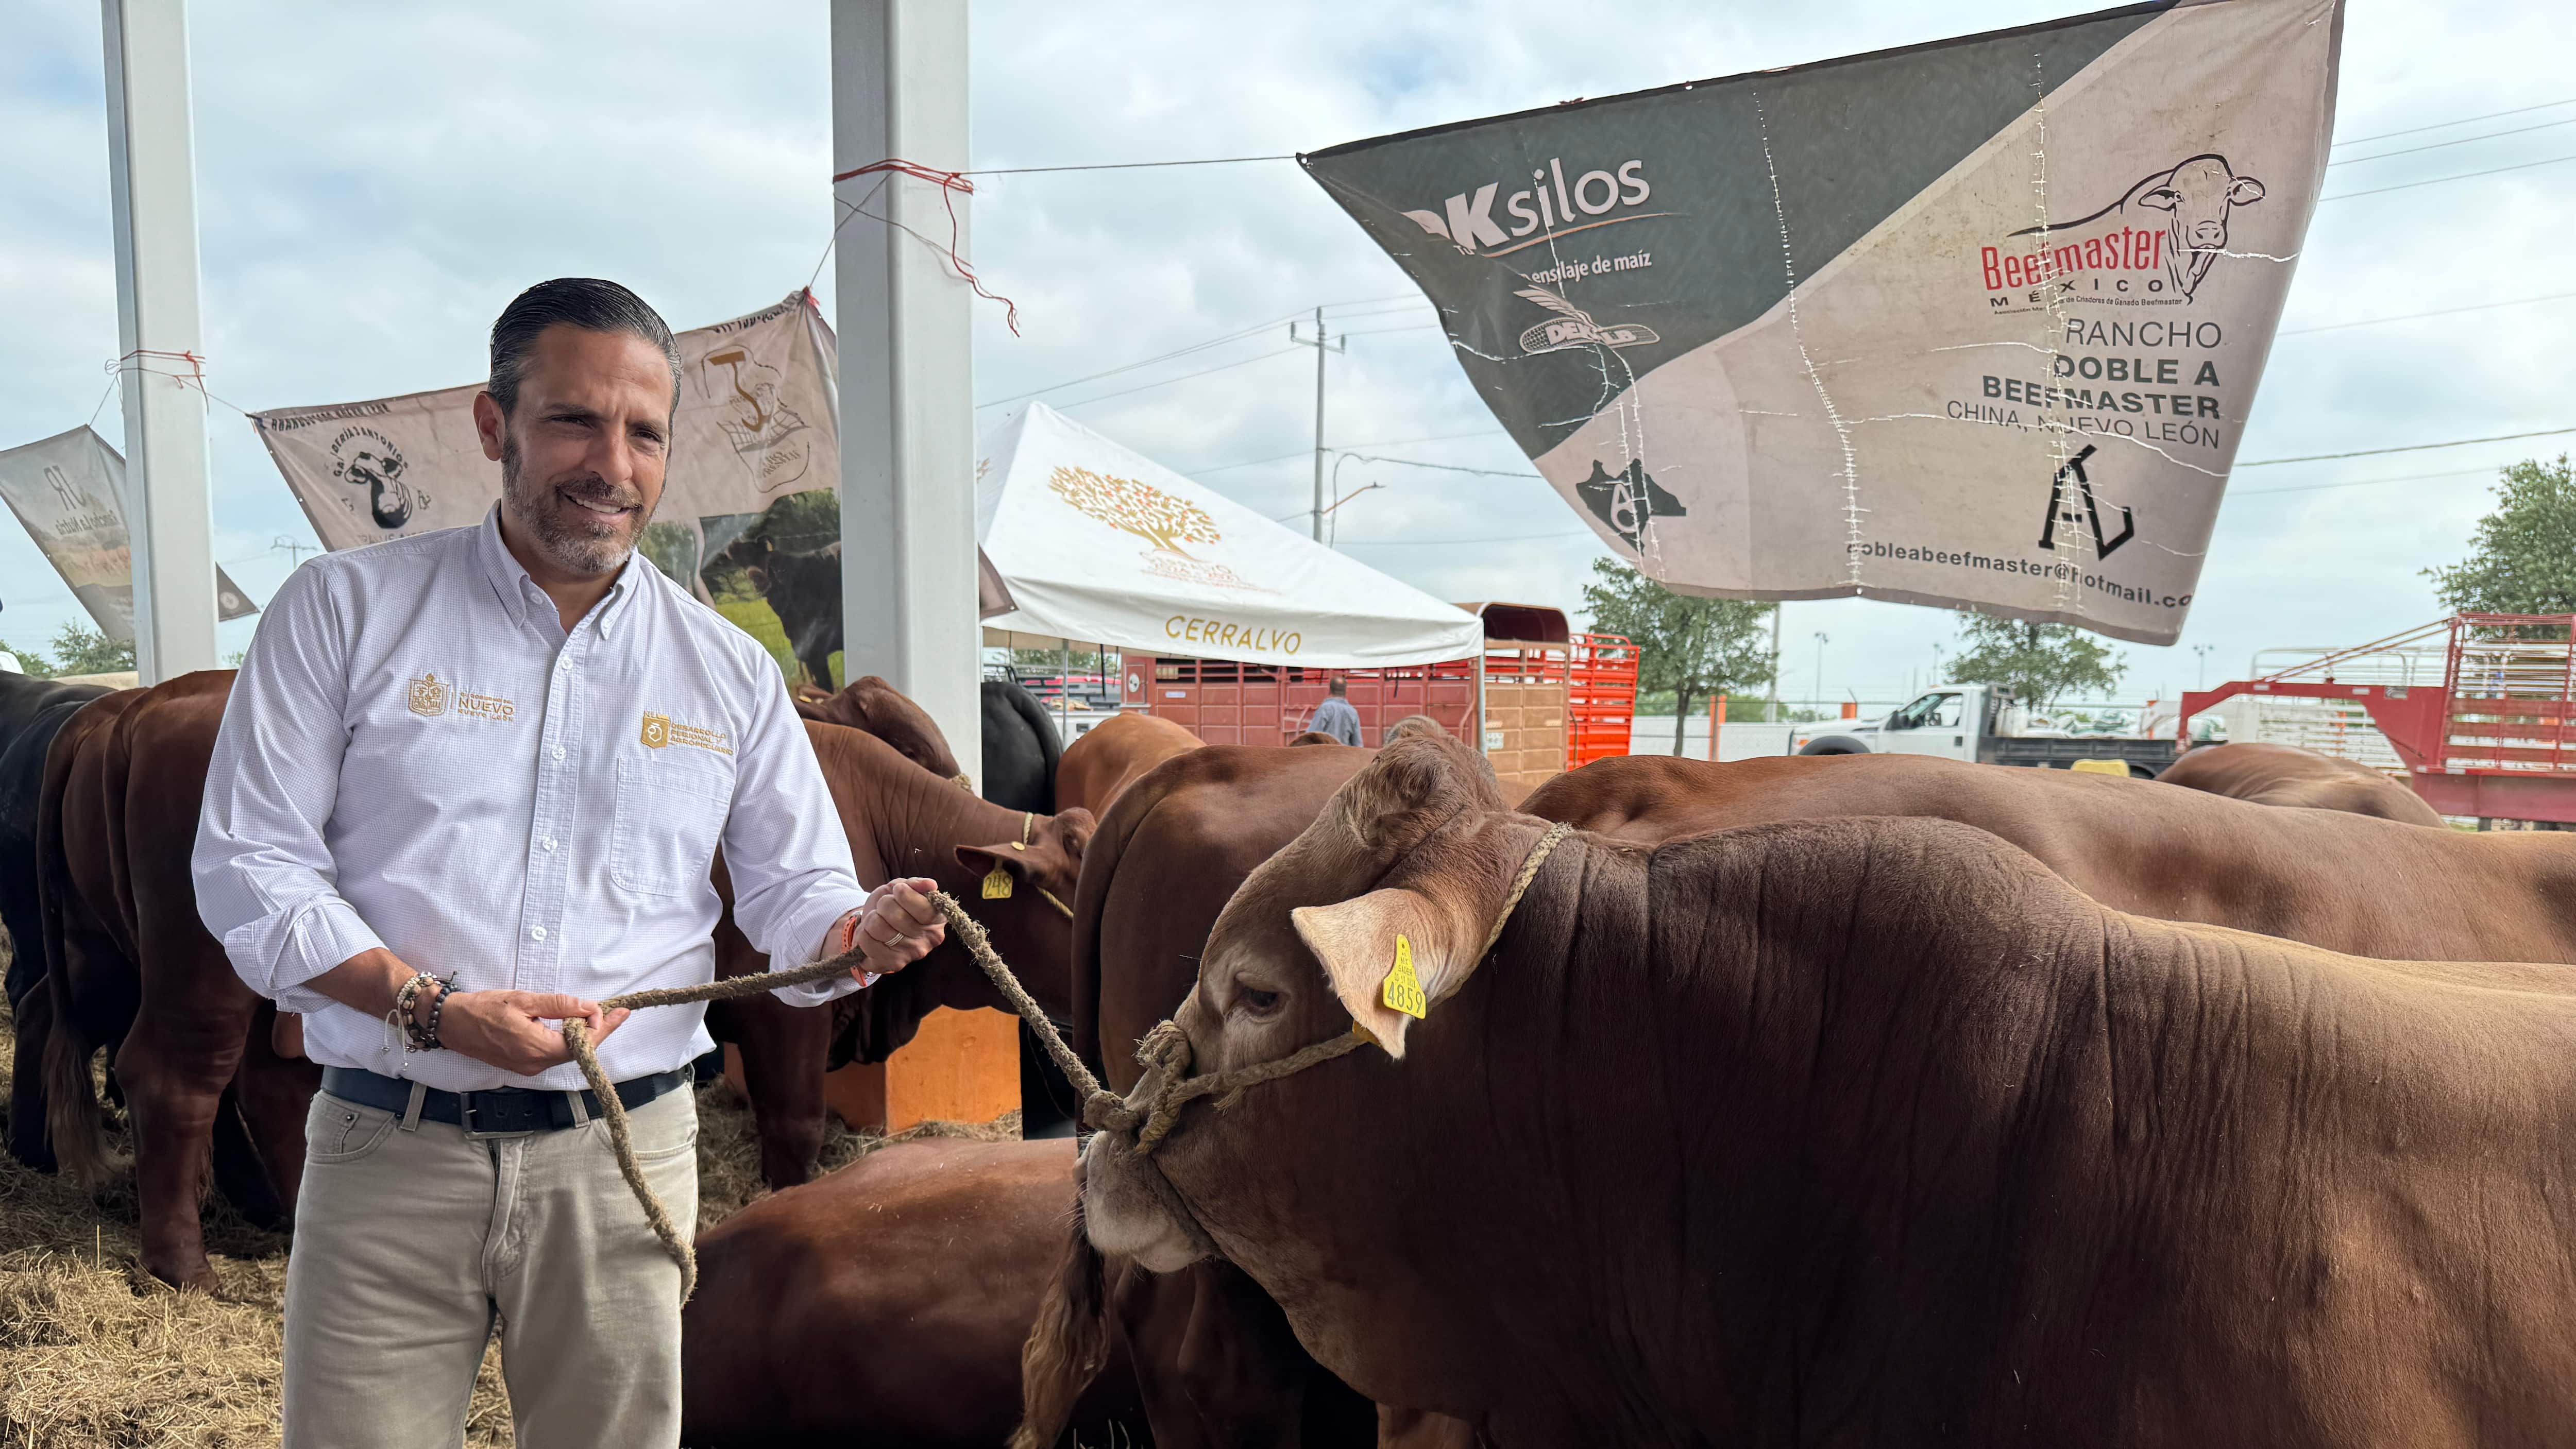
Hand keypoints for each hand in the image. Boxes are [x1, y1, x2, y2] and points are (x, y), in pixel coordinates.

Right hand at [435, 990, 630, 1075]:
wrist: (450, 1023)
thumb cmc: (483, 1008)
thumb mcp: (524, 1000)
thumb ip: (560, 1005)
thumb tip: (590, 1008)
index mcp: (536, 1048)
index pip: (582, 1043)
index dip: (604, 1029)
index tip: (622, 1013)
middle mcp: (534, 1064)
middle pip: (576, 1050)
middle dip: (596, 1031)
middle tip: (613, 1011)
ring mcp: (527, 1068)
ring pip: (564, 1053)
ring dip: (580, 1035)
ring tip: (593, 1016)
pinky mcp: (521, 1066)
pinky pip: (551, 1054)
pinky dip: (564, 1040)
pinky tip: (570, 1025)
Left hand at [847, 878, 945, 978]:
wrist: (875, 926)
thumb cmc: (892, 905)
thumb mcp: (902, 888)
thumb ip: (915, 884)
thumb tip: (930, 884)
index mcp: (936, 919)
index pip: (923, 907)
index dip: (904, 895)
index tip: (897, 890)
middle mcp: (928, 940)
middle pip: (896, 916)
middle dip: (884, 904)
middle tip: (884, 907)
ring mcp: (910, 955)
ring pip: (878, 927)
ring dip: (871, 919)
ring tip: (877, 920)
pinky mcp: (891, 965)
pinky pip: (867, 943)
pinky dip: (863, 934)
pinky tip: (871, 935)